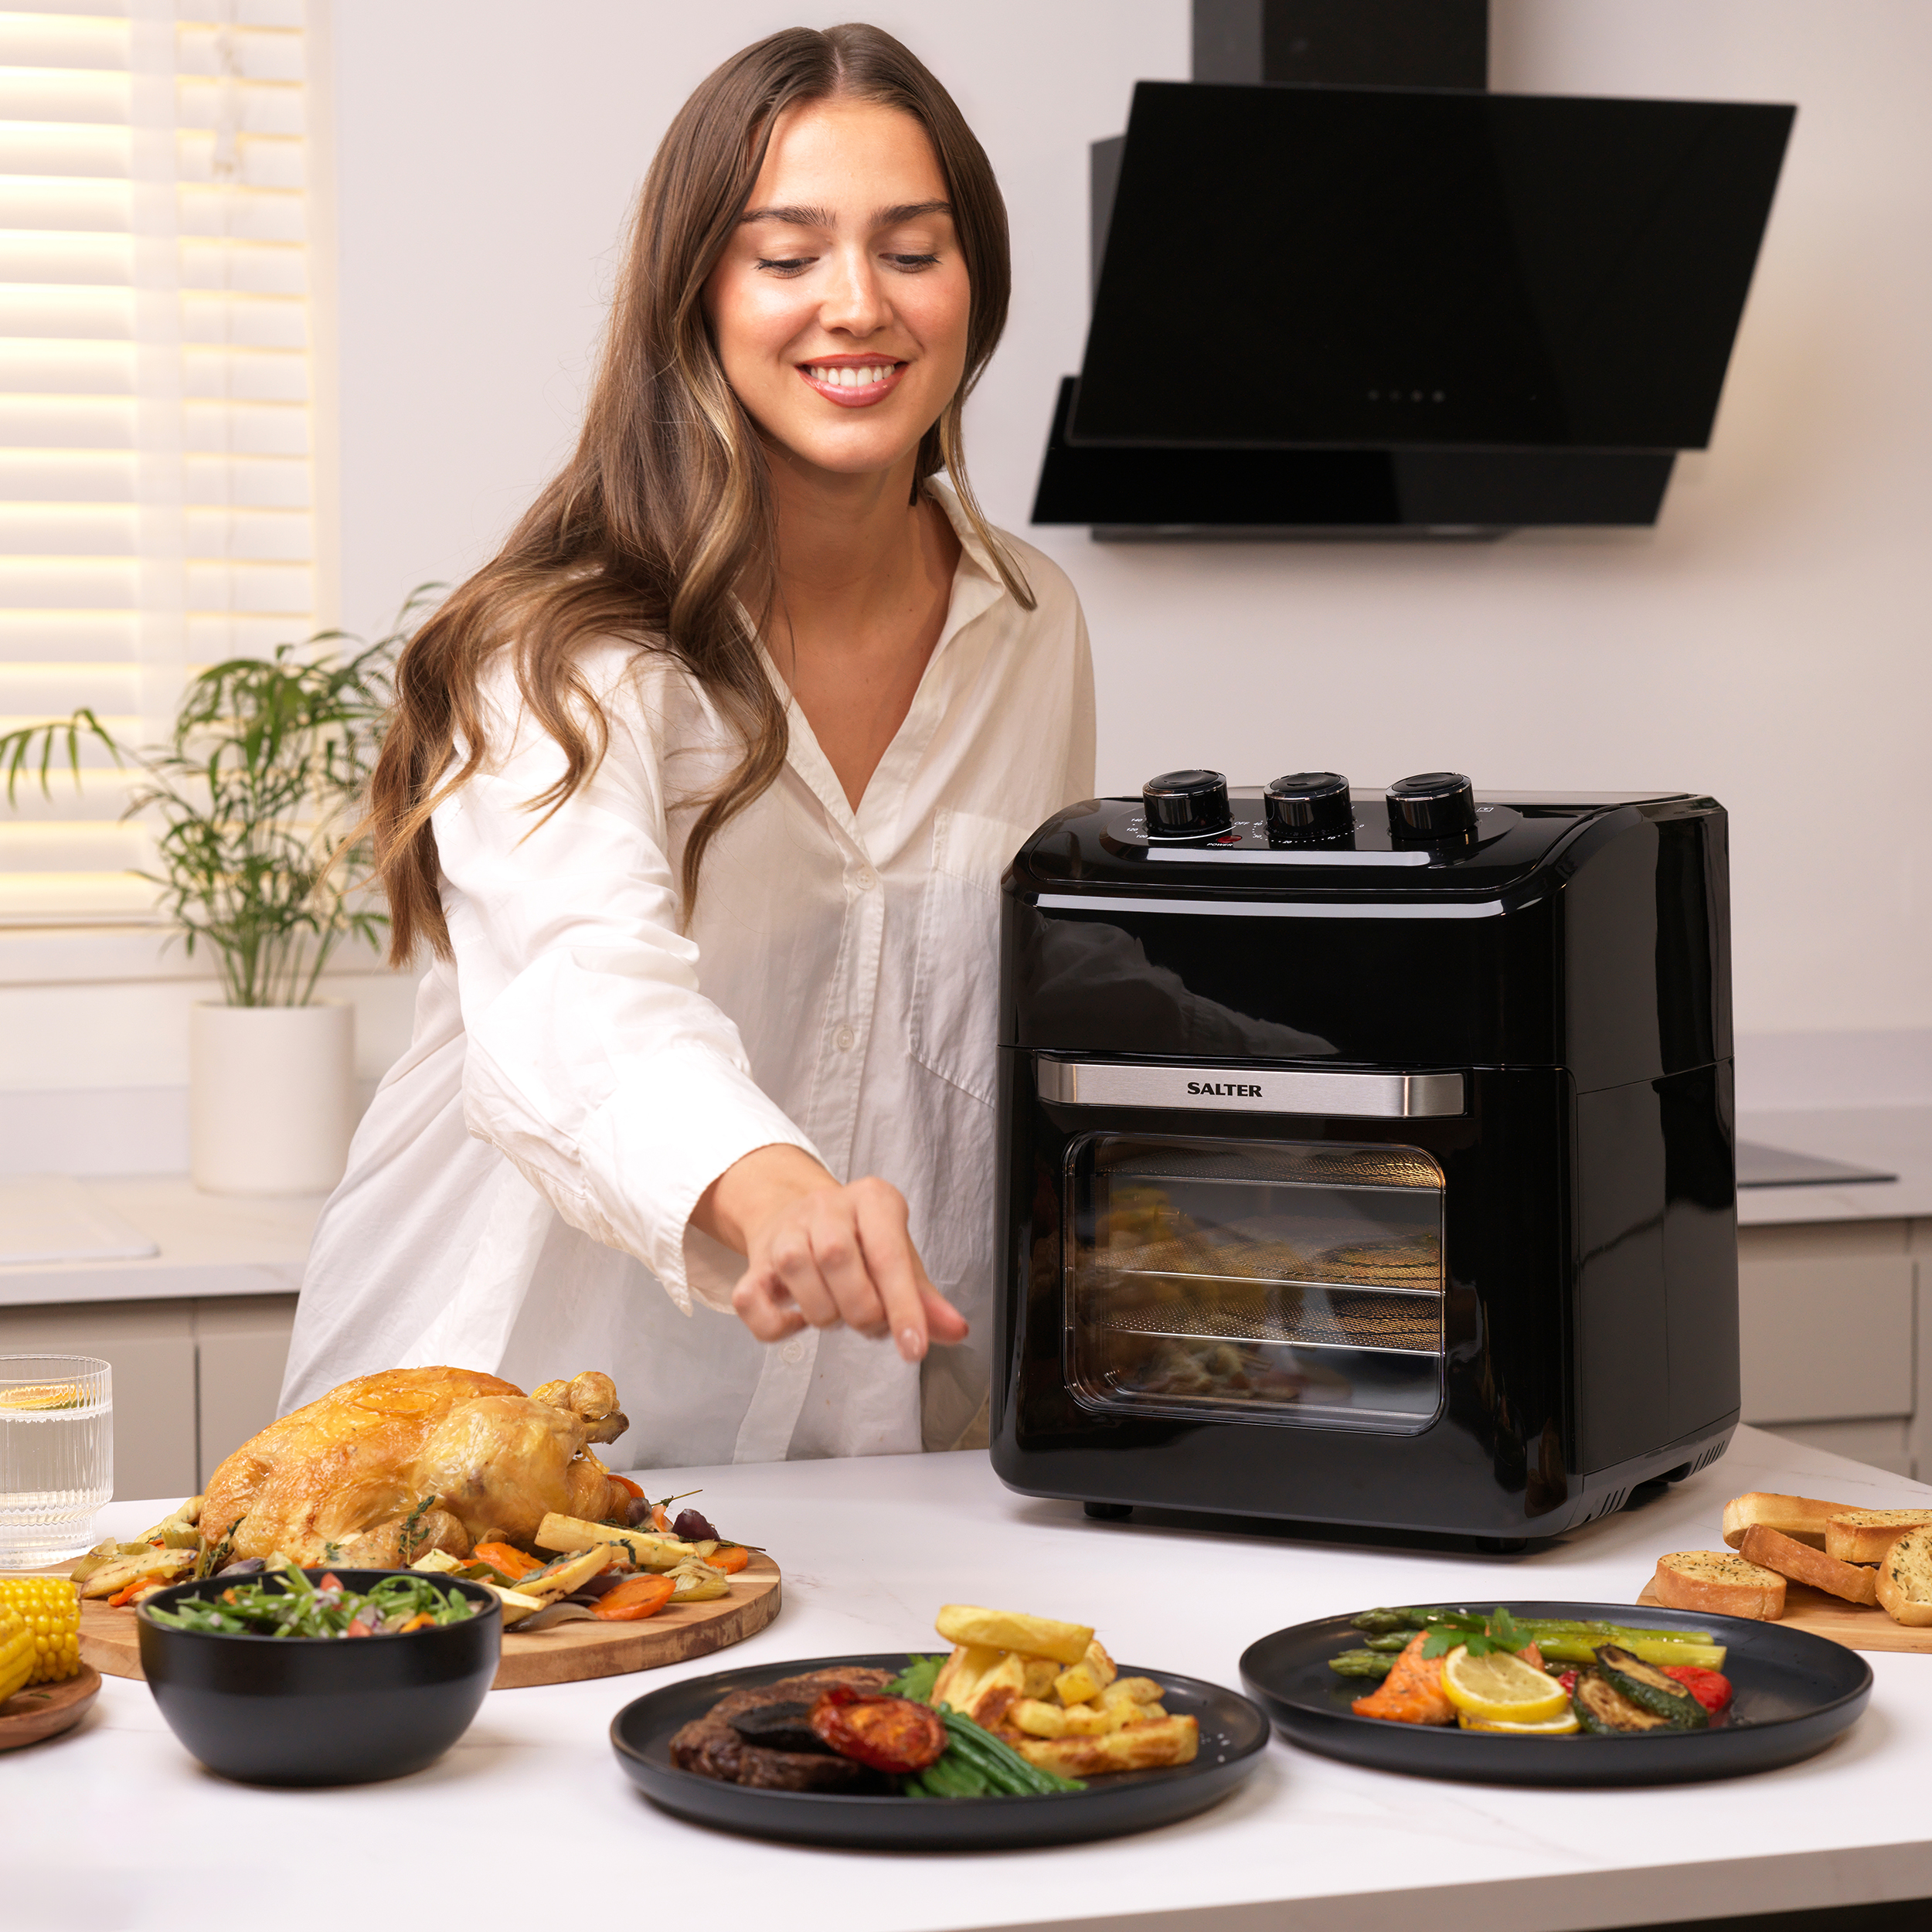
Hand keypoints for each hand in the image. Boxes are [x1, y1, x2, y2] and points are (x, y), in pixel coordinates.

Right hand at [694, 1145, 968, 1361]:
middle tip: (871, 1322)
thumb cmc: (861, 1242)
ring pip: (795, 1271)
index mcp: (872, 1199)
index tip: (914, 1348)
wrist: (801, 1215)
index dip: (903, 1306)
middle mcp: (825, 1206)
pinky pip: (750, 1299)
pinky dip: (776, 1325)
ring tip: (838, 1314)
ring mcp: (785, 1231)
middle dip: (860, 1309)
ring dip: (823, 1314)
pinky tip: (797, 1321)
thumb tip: (954, 1330)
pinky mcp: (754, 1261)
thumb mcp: (901, 1258)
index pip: (888, 1254)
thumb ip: (926, 1299)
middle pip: (836, 1257)